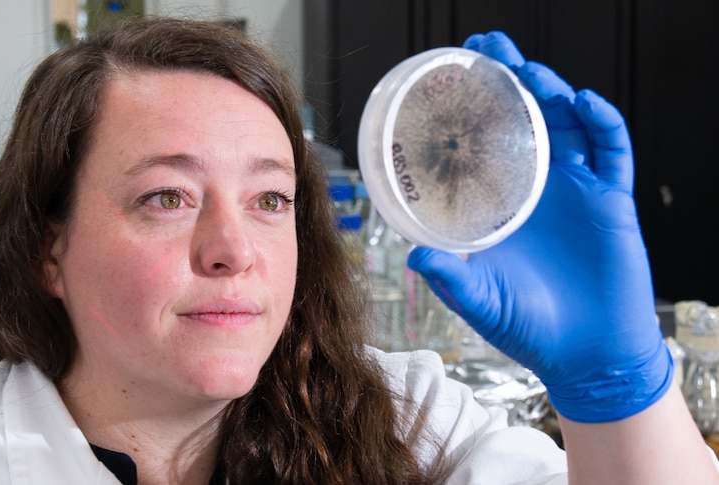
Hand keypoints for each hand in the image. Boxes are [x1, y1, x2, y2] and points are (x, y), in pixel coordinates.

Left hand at [407, 31, 672, 422]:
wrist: (585, 355)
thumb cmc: (527, 327)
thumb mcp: (478, 299)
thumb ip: (450, 277)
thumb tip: (413, 257)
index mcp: (503, 204)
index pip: (486, 143)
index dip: (473, 110)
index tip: (451, 78)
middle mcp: (538, 189)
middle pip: (525, 119)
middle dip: (509, 79)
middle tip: (487, 47)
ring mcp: (576, 191)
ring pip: (566, 125)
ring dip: (550, 92)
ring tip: (526, 69)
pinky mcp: (611, 201)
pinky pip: (612, 151)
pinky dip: (603, 123)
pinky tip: (584, 103)